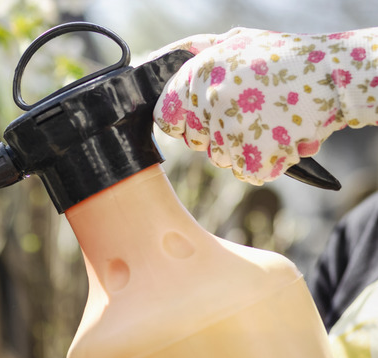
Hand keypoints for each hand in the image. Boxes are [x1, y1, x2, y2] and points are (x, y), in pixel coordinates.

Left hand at [152, 27, 377, 184]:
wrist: (338, 75)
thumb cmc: (287, 58)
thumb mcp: (237, 42)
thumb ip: (198, 51)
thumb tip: (163, 59)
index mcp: (200, 71)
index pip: (167, 116)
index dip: (183, 122)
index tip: (201, 121)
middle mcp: (209, 98)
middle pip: (195, 141)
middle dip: (216, 136)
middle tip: (247, 118)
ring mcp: (230, 127)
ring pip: (222, 158)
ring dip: (243, 149)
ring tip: (270, 123)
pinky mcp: (252, 153)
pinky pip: (247, 171)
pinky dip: (265, 163)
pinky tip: (280, 140)